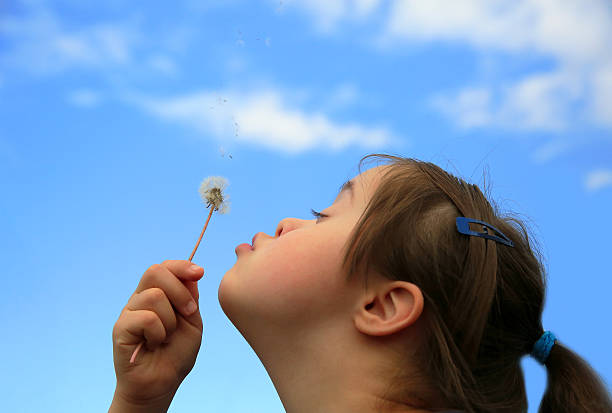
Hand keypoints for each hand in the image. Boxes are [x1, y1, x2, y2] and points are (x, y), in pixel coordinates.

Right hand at [111, 260, 203, 405]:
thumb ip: (190, 298)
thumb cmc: (177, 354)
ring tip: (167, 336)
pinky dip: (158, 332)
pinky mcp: (120, 328)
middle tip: (188, 312)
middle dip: (179, 290)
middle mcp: (141, 299)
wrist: (162, 383)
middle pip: (155, 271)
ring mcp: (129, 312)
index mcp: (158, 294)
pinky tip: (155, 344)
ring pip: (154, 296)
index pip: (165, 267)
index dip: (181, 266)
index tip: (199, 272)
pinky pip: (146, 318)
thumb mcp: (192, 323)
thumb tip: (191, 273)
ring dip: (170, 319)